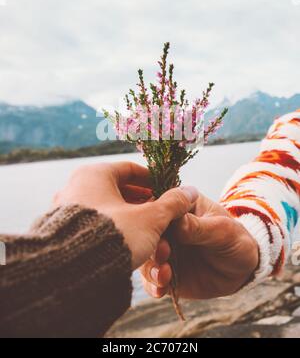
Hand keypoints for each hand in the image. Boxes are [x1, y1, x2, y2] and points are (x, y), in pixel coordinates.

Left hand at [52, 161, 197, 269]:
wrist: (75, 272)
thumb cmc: (115, 236)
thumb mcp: (149, 219)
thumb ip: (171, 204)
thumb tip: (190, 192)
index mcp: (94, 173)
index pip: (129, 169)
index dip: (152, 180)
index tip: (167, 191)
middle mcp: (75, 185)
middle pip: (118, 189)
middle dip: (142, 201)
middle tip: (160, 213)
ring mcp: (65, 208)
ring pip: (106, 207)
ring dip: (129, 216)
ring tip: (148, 230)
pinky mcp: (61, 229)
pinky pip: (93, 222)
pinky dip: (112, 227)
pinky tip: (127, 241)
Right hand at [140, 193, 258, 298]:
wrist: (241, 270)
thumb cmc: (234, 240)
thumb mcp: (222, 230)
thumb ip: (198, 226)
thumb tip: (177, 222)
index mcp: (179, 206)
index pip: (160, 205)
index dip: (155, 216)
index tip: (159, 228)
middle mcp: (165, 227)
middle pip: (147, 232)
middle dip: (151, 244)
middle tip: (163, 253)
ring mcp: (162, 249)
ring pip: (146, 256)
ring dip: (151, 266)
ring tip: (164, 275)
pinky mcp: (162, 271)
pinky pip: (151, 279)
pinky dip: (153, 285)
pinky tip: (161, 290)